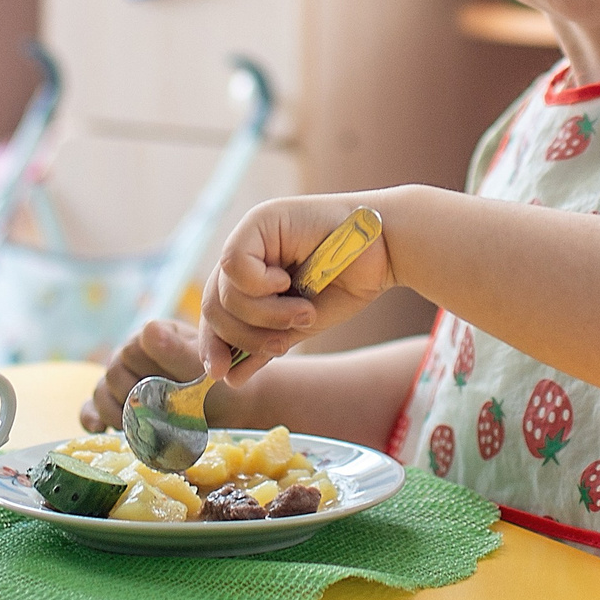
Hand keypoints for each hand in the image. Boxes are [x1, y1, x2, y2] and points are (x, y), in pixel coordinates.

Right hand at [80, 319, 226, 433]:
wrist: (228, 410)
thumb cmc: (219, 384)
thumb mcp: (204, 368)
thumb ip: (179, 351)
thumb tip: (150, 332)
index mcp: (154, 335)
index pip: (134, 348)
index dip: (149, 370)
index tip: (172, 391)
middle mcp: (132, 353)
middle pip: (115, 372)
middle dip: (135, 397)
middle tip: (159, 415)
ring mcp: (120, 378)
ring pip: (102, 392)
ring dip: (118, 413)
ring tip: (139, 428)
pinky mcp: (113, 403)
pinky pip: (91, 408)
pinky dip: (93, 419)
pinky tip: (101, 429)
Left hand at [200, 193, 396, 380]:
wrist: (386, 249)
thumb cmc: (349, 283)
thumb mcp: (299, 323)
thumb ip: (264, 345)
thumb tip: (230, 378)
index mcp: (249, 277)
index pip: (216, 314)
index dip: (213, 344)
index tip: (221, 374)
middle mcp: (245, 254)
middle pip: (215, 307)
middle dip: (246, 337)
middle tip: (283, 344)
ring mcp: (250, 236)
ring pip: (225, 293)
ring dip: (266, 316)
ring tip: (302, 313)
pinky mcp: (258, 221)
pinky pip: (235, 265)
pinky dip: (262, 286)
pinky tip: (288, 281)